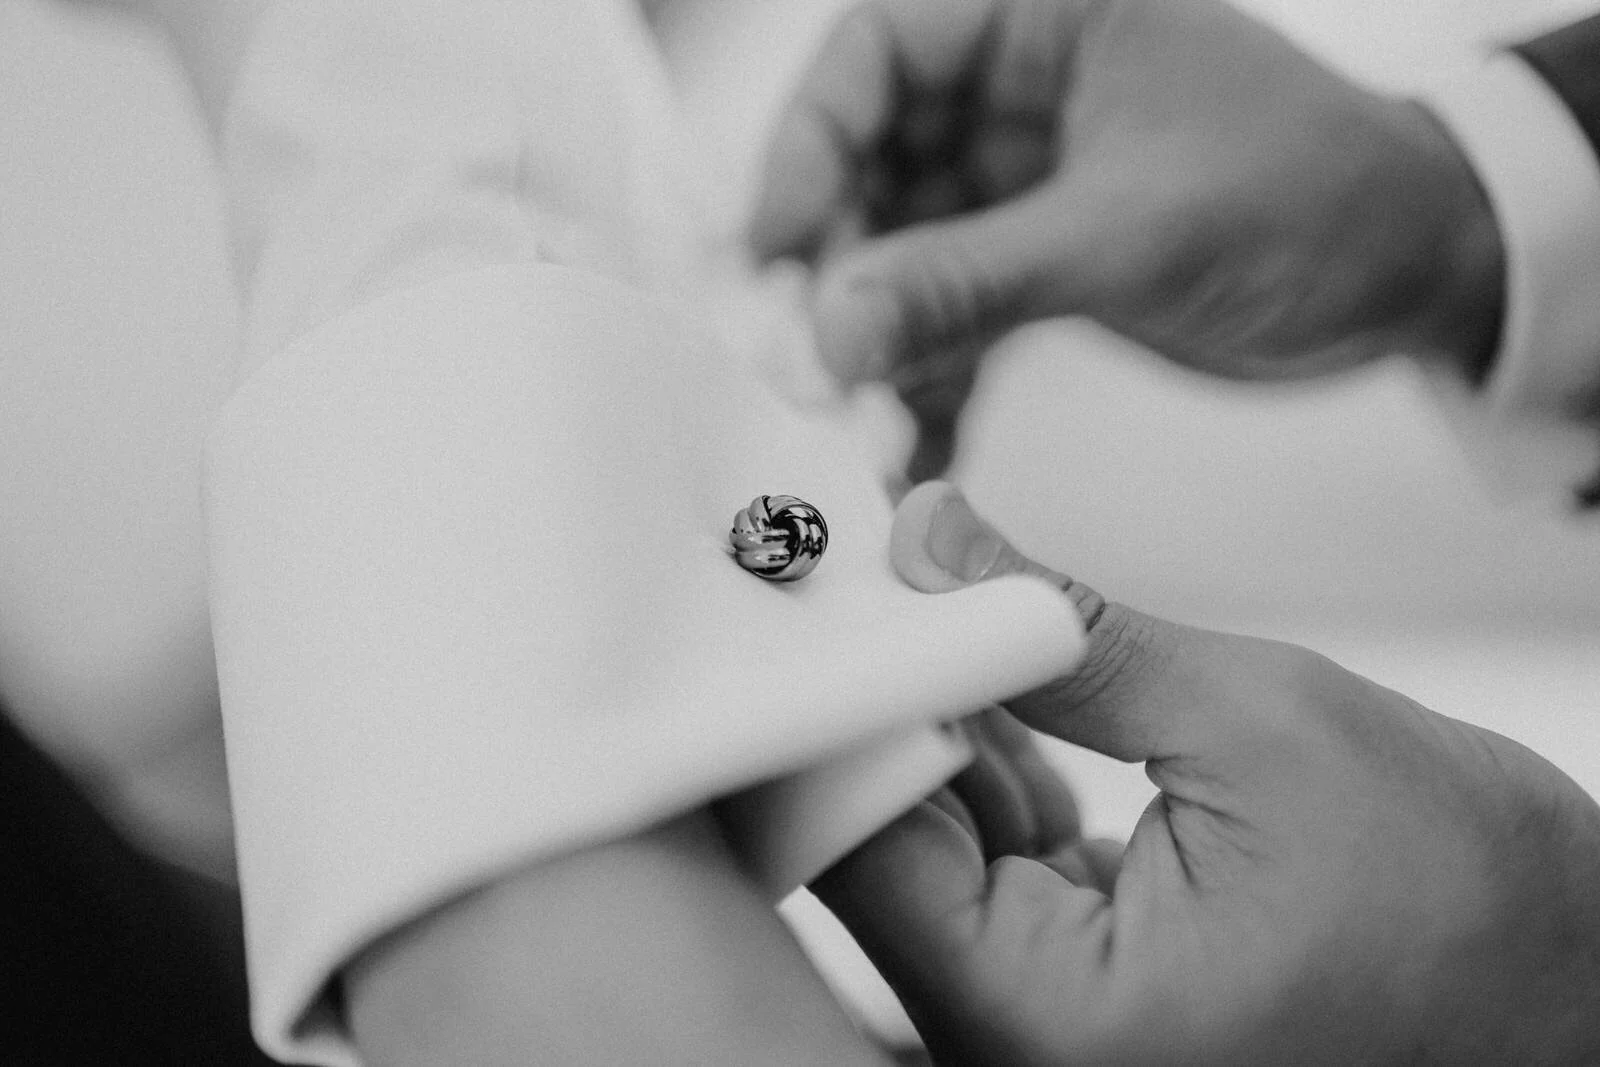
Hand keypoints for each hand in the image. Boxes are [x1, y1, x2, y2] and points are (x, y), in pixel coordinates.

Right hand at [751, 0, 1504, 477]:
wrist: (1415, 271)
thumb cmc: (1317, 193)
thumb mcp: (1131, 232)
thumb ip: (973, 277)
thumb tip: (834, 324)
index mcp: (1041, 22)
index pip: (876, 55)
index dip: (807, 147)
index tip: (771, 248)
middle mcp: (1014, 96)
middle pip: (867, 167)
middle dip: (833, 267)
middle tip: (804, 359)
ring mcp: (1019, 187)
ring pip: (899, 255)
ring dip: (873, 342)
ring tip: (850, 422)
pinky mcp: (1034, 269)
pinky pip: (951, 320)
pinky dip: (929, 382)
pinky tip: (911, 444)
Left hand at [814, 482, 1599, 1063]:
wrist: (1566, 985)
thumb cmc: (1467, 900)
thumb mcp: (1259, 724)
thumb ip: (1072, 636)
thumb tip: (939, 545)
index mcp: (1052, 1022)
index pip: (863, 847)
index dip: (850, 700)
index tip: (853, 583)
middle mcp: (1020, 1043)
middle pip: (880, 845)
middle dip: (896, 698)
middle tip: (901, 568)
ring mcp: (1044, 1019)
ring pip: (929, 842)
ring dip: (946, 720)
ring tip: (966, 606)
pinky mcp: (1073, 981)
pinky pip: (986, 861)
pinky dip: (993, 764)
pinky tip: (1016, 681)